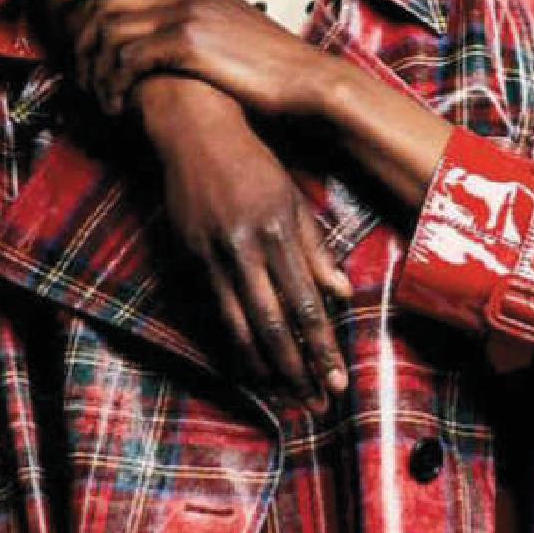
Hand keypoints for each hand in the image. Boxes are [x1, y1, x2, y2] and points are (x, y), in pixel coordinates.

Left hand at [50, 0, 338, 121]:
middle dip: (74, 7)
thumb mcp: (238, 32)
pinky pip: (129, 56)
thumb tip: (185, 36)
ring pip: (112, 23)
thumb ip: (207, 24)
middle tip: (57, 39)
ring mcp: (186, 14)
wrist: (308, 82)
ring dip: (94, 59)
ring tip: (93, 89)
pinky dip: (114, 81)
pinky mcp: (187, 45)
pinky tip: (117, 104)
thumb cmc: (277, 69)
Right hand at [139, 78, 351, 406]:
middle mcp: (247, 247)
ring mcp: (215, 255)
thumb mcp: (291, 197)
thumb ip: (315, 248)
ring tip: (287, 397)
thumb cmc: (251, 161)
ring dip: (269, 369)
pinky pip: (218, 314)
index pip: (306, 303)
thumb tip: (342, 294)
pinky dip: (237, 346)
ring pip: (243, 327)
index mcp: (279, 230)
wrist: (192, 128)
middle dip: (299, 370)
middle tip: (318, 405)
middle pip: (276, 324)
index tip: (337, 379)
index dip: (323, 346)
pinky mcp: (191, 258)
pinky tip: (252, 368)